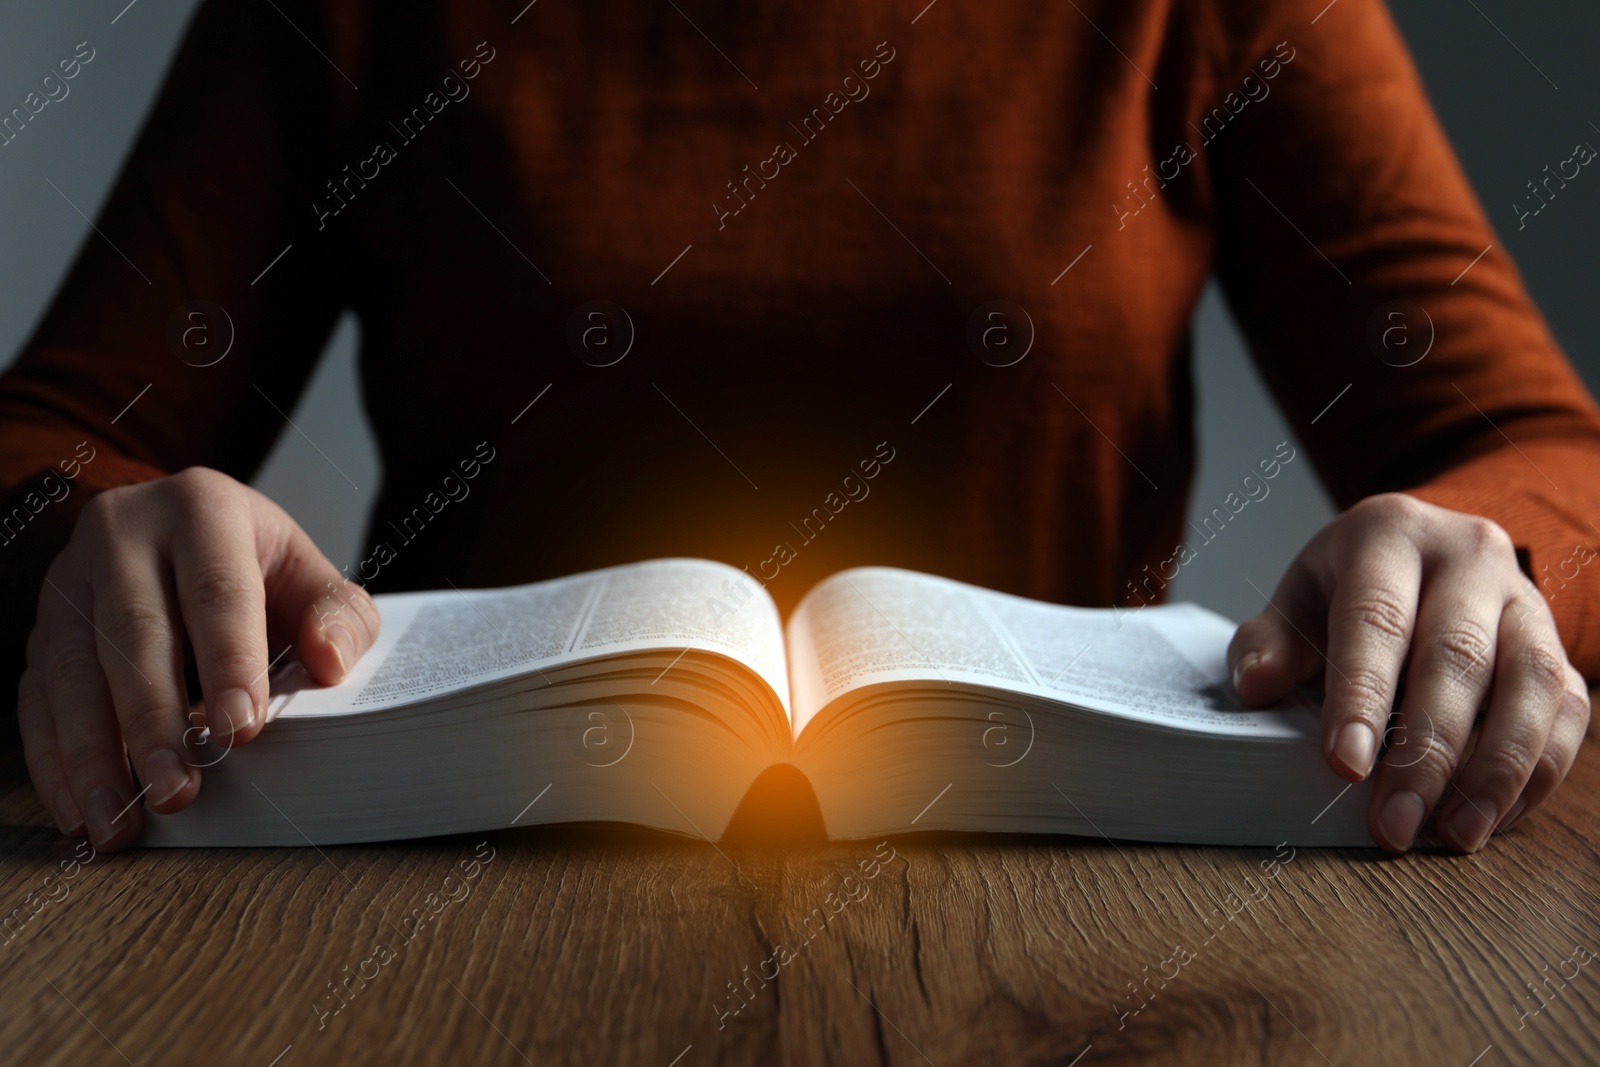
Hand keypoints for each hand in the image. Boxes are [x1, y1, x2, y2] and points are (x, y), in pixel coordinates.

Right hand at [18, 467, 380, 849]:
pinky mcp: (40, 627)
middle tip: (177, 790)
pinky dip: (54, 759)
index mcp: (200, 509)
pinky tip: (78, 808)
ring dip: (92, 755)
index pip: (217, 590)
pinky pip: (36, 698)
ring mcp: (69, 581)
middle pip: (132, 633)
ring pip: (69, 671)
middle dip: (153, 721)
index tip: (242, 728)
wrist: (185, 536)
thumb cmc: (258, 567)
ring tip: (119, 819)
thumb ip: (337, 615)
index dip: (230, 660)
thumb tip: (329, 661)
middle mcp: (121, 533)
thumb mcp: (311, 575)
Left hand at [1228, 493, 1589, 853]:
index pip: (1377, 619)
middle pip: (1458, 657)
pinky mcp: (1559, 647)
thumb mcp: (1296, 601)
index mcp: (1390, 535)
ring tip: (1453, 834)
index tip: (1345, 766)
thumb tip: (1257, 686)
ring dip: (1495, 770)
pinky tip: (1492, 817)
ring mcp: (1525, 600)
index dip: (1362, 696)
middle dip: (1426, 751)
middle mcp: (1469, 556)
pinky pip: (1567, 711)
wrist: (1420, 557)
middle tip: (1395, 823)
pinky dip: (1538, 772)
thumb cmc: (1348, 590)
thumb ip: (1269, 644)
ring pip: (1531, 685)